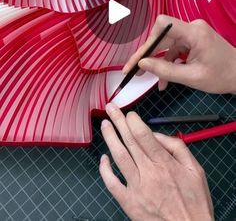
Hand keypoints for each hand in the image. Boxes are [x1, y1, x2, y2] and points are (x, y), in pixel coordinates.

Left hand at [100, 103, 213, 220]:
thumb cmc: (194, 203)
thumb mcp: (195, 170)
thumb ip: (178, 148)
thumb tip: (157, 135)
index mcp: (165, 164)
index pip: (144, 136)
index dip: (133, 122)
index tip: (128, 113)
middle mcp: (149, 173)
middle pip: (130, 142)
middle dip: (119, 122)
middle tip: (110, 109)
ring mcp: (137, 188)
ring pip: (119, 157)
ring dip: (110, 139)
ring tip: (105, 125)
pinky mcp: (129, 202)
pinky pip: (112, 184)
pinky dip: (105, 170)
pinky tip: (103, 158)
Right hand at [123, 15, 235, 93]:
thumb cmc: (222, 76)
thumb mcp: (192, 77)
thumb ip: (165, 71)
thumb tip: (142, 64)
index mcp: (194, 33)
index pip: (163, 25)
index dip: (148, 40)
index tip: (139, 58)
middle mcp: (192, 28)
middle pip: (162, 36)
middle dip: (147, 54)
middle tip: (133, 70)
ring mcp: (193, 33)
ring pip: (166, 44)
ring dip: (158, 62)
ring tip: (152, 80)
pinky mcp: (193, 40)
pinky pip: (175, 49)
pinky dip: (168, 62)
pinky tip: (165, 79)